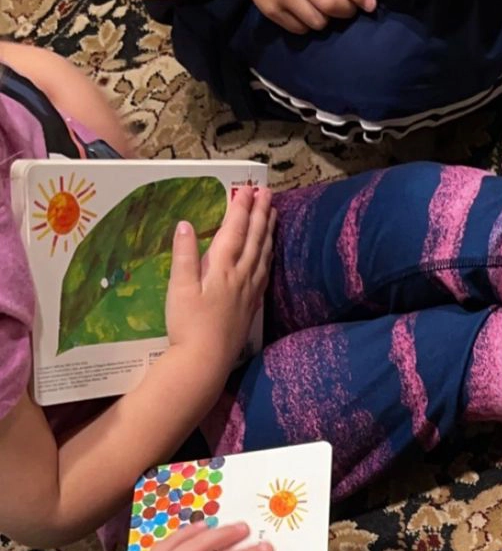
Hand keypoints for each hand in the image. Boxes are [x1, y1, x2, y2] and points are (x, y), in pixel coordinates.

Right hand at [165, 183, 273, 374]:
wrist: (204, 362)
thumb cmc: (187, 326)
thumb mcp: (179, 288)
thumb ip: (184, 255)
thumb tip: (185, 224)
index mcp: (222, 269)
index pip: (234, 231)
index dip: (240, 208)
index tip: (248, 188)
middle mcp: (240, 277)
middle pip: (254, 239)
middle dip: (260, 214)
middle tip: (268, 192)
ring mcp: (248, 293)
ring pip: (263, 255)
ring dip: (268, 232)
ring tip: (273, 214)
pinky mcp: (250, 307)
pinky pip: (264, 274)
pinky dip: (268, 257)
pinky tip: (269, 254)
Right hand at [231, 0, 375, 31]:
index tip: (370, 3)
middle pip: (332, 5)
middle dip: (347, 10)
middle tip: (349, 6)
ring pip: (317, 21)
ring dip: (327, 18)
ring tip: (324, 5)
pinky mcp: (271, 9)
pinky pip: (298, 27)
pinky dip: (308, 23)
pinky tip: (306, 9)